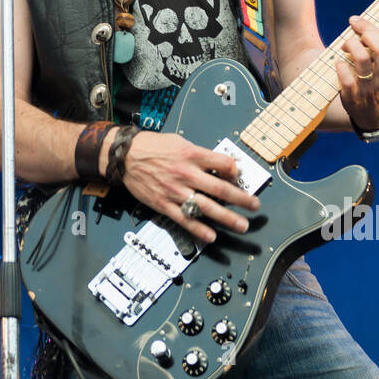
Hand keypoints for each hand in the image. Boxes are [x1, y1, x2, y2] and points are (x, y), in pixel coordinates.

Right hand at [117, 131, 260, 243]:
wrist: (124, 157)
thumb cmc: (151, 147)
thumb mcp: (179, 142)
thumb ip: (199, 154)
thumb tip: (218, 163)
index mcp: (192, 155)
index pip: (223, 164)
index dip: (236, 171)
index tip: (241, 176)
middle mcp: (186, 173)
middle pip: (221, 188)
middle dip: (241, 198)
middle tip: (254, 206)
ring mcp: (176, 191)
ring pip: (206, 207)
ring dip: (227, 218)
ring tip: (241, 225)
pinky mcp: (164, 204)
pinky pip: (184, 219)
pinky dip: (199, 229)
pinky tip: (211, 236)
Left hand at [333, 14, 378, 130]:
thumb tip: (367, 29)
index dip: (368, 27)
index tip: (355, 21)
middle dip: (363, 33)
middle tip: (353, 33)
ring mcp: (369, 90)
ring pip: (361, 59)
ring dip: (349, 46)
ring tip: (345, 47)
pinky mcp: (353, 99)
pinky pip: (345, 78)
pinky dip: (340, 66)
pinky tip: (339, 64)